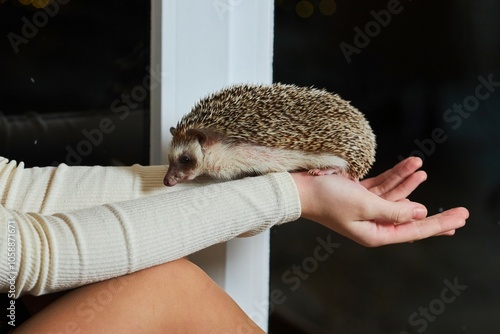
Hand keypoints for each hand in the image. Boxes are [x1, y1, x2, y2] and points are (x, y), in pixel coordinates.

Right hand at [291, 157, 468, 246]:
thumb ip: (394, 210)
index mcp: (374, 233)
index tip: (461, 218)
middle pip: (410, 217)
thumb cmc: (328, 199)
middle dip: (434, 213)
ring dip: (410, 184)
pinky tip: (409, 166)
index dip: (439, 224)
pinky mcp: (359, 194)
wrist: (300, 188)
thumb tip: (419, 212)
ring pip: (396, 197)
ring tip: (423, 171)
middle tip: (461, 212)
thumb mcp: (366, 205)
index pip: (414, 230)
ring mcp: (365, 208)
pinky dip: (396, 176)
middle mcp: (372, 223)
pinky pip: (383, 186)